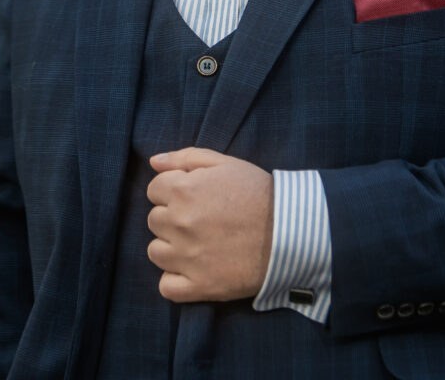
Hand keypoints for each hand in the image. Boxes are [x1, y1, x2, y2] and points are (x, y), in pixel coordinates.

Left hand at [146, 147, 273, 302]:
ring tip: (197, 242)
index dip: (173, 190)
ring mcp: (187, 258)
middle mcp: (180, 223)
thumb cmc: (258, 192)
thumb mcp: (225, 163)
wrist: (290, 230)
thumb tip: (154, 161)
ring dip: (171, 246)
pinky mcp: (200, 286)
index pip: (154, 190)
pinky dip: (175, 279)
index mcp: (184, 190)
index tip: (193, 195)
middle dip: (172, 216)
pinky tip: (192, 268)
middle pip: (154, 220)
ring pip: (155, 252)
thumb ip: (186, 158)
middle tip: (200, 217)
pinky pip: (166, 286)